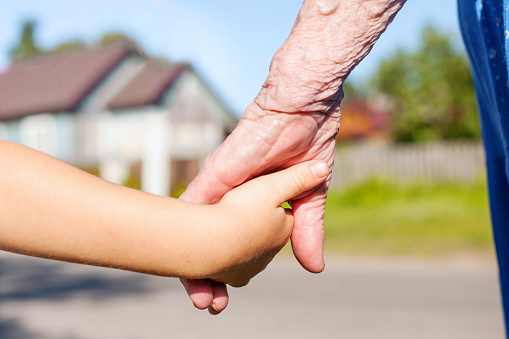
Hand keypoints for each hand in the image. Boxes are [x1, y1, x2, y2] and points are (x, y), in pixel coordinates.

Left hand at [180, 101, 340, 313]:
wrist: (301, 108)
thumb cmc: (307, 144)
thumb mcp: (310, 198)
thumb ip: (307, 230)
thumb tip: (314, 268)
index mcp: (252, 206)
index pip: (235, 244)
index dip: (229, 273)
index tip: (222, 300)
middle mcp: (230, 199)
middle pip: (207, 240)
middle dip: (204, 275)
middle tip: (205, 304)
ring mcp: (221, 187)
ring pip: (194, 227)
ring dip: (189, 259)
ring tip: (194, 294)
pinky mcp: (216, 173)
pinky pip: (193, 203)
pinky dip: (182, 227)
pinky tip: (170, 252)